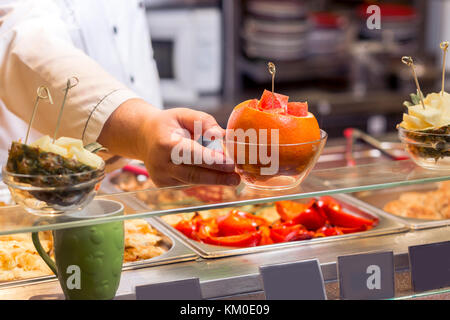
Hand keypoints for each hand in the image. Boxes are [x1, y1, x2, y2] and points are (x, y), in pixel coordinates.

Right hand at [98, 99, 239, 186]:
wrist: (143, 136)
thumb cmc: (167, 124)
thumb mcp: (184, 114)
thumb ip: (204, 122)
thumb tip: (222, 136)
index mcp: (165, 143)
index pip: (192, 154)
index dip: (212, 161)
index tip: (230, 164)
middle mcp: (160, 163)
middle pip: (193, 174)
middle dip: (217, 177)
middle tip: (236, 178)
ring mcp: (161, 176)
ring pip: (192, 181)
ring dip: (214, 180)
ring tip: (232, 178)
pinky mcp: (164, 184)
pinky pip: (188, 183)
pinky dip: (203, 179)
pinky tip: (216, 176)